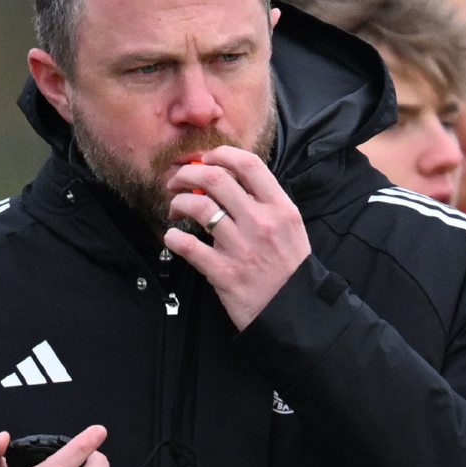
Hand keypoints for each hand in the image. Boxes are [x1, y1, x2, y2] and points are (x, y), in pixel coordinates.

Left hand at [163, 147, 311, 329]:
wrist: (293, 312)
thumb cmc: (289, 269)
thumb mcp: (290, 229)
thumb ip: (266, 204)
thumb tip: (232, 182)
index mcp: (280, 208)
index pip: (249, 165)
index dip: (221, 154)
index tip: (206, 159)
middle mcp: (261, 223)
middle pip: (216, 179)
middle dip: (188, 174)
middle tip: (178, 181)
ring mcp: (241, 247)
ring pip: (198, 207)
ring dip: (179, 202)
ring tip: (175, 208)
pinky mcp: (224, 273)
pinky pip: (188, 246)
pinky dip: (173, 238)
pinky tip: (172, 237)